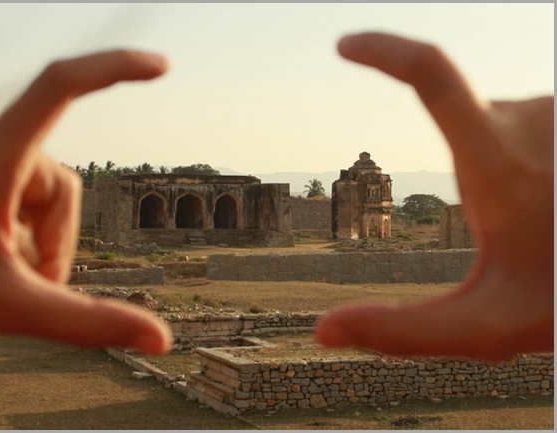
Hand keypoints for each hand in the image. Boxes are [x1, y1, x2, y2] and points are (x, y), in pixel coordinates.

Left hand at [0, 50, 171, 354]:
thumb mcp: (7, 305)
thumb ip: (88, 322)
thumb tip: (160, 340)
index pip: (61, 87)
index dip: (115, 69)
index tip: (159, 67)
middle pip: (56, 181)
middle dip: (53, 237)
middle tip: (20, 278)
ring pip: (34, 180)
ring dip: (31, 228)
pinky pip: (7, 171)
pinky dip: (10, 210)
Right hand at [316, 32, 552, 359]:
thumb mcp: (484, 328)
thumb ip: (400, 333)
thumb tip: (323, 330)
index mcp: (499, 164)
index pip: (432, 75)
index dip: (384, 52)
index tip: (346, 46)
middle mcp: (531, 119)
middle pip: (462, 131)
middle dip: (474, 178)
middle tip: (518, 233)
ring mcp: (555, 112)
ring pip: (494, 128)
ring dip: (500, 169)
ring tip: (547, 218)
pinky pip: (523, 125)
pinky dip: (523, 159)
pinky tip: (555, 198)